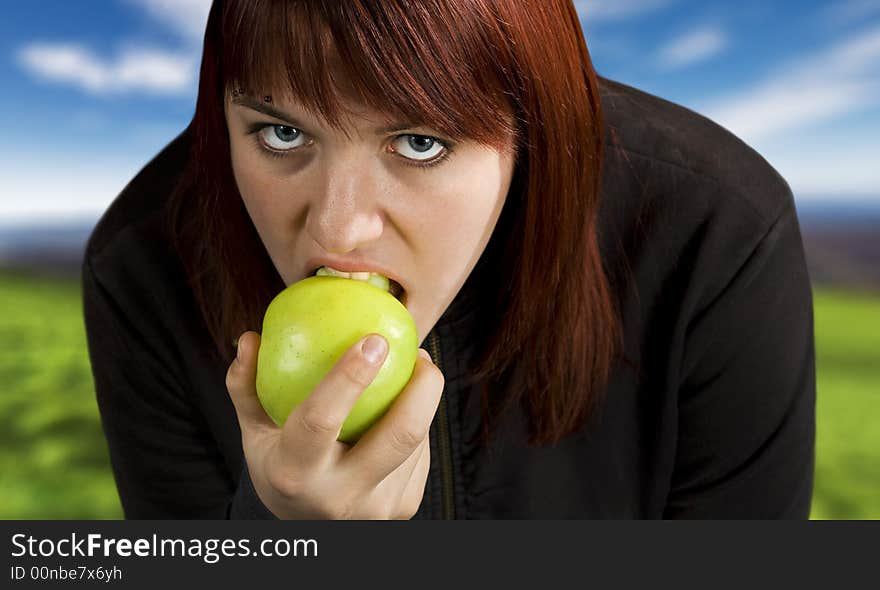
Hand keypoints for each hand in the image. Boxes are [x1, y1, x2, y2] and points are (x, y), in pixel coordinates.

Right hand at [226, 331, 443, 518]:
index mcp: (295, 474)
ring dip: (420, 401)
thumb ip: (247, 386)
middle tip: (419, 354)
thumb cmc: (278, 463)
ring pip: (416, 441)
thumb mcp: (255, 431)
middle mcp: (340, 496)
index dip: (350, 376)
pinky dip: (416, 424)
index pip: (322, 419)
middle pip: (400, 435)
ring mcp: (377, 509)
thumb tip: (248, 338)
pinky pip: (420, 455)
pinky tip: (408, 405)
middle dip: (422, 387)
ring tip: (414, 372)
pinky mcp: (403, 510)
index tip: (374, 339)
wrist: (305, 528)